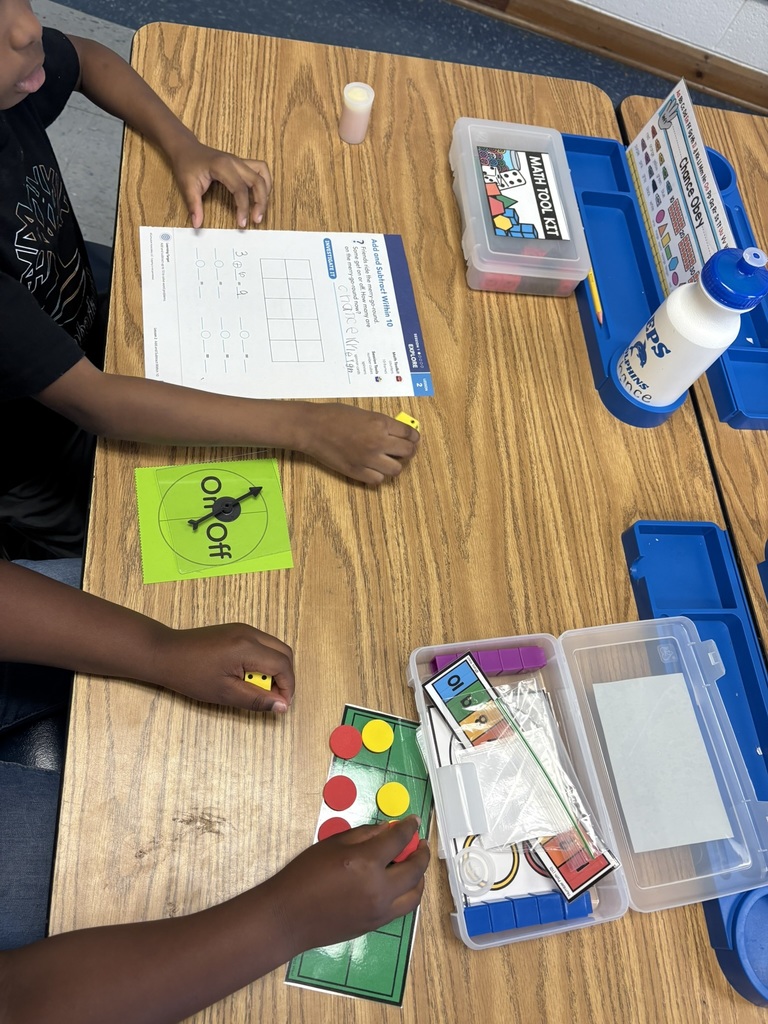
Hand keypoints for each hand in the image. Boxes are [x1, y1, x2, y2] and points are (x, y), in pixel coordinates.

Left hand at [152, 623, 293, 711]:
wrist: (165, 653)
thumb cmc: (190, 674)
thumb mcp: (224, 693)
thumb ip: (256, 699)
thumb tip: (281, 706)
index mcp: (247, 648)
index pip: (283, 665)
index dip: (288, 687)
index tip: (281, 705)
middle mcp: (249, 633)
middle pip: (284, 653)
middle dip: (285, 677)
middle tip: (274, 698)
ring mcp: (243, 629)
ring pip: (274, 647)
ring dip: (275, 668)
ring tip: (259, 688)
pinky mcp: (237, 630)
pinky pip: (262, 644)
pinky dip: (264, 660)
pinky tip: (249, 675)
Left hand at [169, 138, 272, 227]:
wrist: (185, 148)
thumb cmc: (186, 164)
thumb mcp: (186, 186)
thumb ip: (194, 206)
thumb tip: (197, 224)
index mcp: (222, 166)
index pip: (240, 189)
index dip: (243, 208)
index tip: (242, 223)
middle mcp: (234, 161)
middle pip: (257, 181)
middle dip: (261, 202)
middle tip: (256, 219)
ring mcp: (239, 161)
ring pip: (262, 172)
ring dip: (266, 190)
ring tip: (261, 207)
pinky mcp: (240, 163)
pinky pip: (260, 169)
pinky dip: (264, 182)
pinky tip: (259, 195)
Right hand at [264, 817, 428, 954]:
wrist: (289, 916)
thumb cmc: (304, 875)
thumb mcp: (332, 844)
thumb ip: (364, 834)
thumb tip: (388, 829)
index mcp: (366, 862)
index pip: (398, 840)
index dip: (409, 828)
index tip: (413, 821)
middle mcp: (379, 888)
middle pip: (415, 869)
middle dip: (422, 852)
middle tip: (420, 843)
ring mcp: (380, 910)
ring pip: (414, 894)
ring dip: (420, 877)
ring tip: (416, 866)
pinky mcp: (376, 925)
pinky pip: (403, 909)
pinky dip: (409, 894)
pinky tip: (402, 885)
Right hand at [295, 404, 419, 485]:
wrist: (312, 427)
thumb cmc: (334, 415)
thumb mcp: (364, 413)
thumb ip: (381, 424)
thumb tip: (395, 433)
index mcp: (380, 423)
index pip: (410, 434)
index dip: (413, 437)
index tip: (412, 439)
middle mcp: (378, 441)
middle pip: (407, 452)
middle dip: (407, 451)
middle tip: (401, 450)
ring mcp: (368, 458)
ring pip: (396, 469)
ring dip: (394, 465)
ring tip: (386, 460)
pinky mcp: (356, 471)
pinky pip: (378, 480)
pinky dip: (378, 475)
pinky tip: (373, 468)